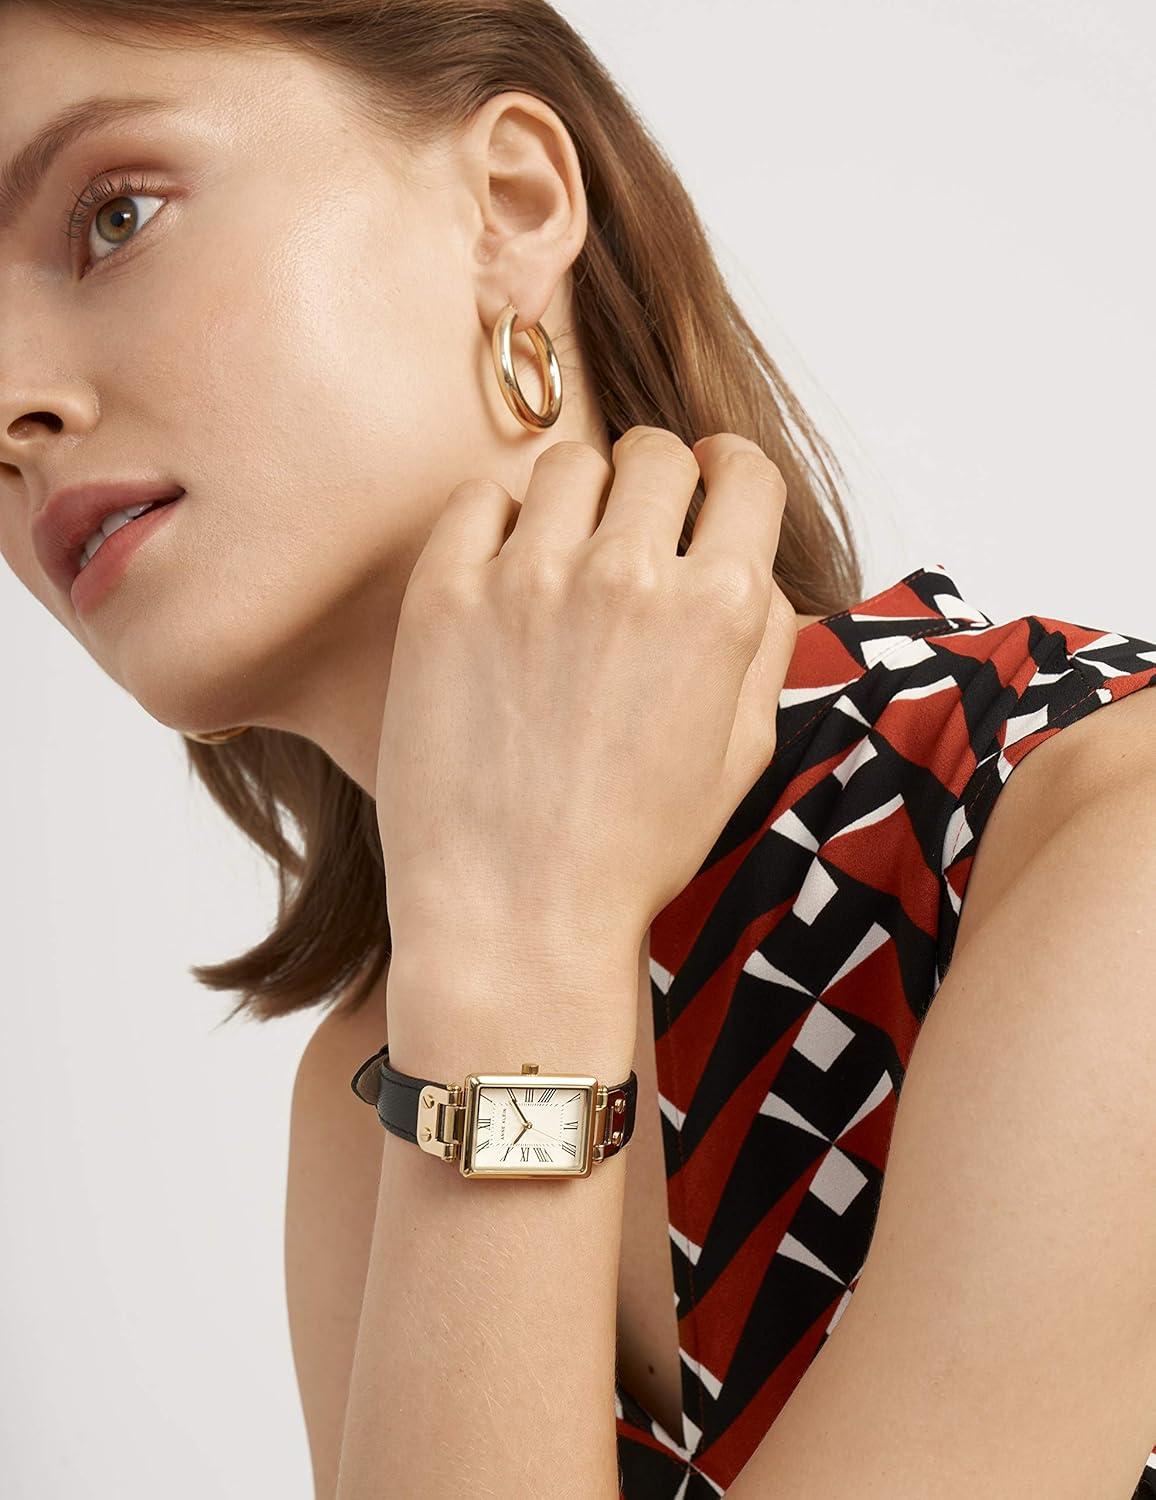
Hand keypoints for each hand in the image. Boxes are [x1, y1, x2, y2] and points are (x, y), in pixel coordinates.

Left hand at [376, 425, 796, 961]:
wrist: (515, 916)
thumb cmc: (632, 850)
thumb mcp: (741, 755)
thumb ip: (763, 645)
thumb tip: (755, 569)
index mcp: (718, 611)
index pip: (745, 473)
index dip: (733, 474)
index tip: (712, 486)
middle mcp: (629, 576)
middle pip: (656, 453)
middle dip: (659, 480)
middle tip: (636, 527)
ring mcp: (529, 580)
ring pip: (568, 465)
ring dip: (579, 498)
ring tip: (565, 556)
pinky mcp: (444, 596)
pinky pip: (477, 500)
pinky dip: (496, 523)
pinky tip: (503, 575)